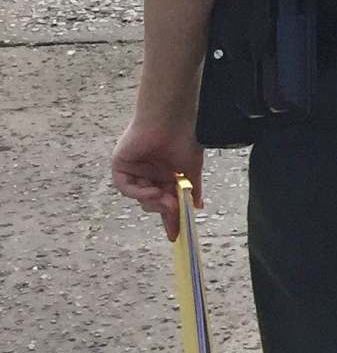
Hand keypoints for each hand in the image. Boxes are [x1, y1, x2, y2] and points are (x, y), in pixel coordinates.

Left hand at [113, 118, 202, 241]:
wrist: (171, 119)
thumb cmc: (185, 138)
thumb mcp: (192, 169)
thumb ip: (193, 190)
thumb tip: (198, 208)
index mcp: (164, 174)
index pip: (166, 199)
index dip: (171, 217)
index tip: (177, 234)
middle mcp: (148, 173)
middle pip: (152, 201)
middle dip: (164, 208)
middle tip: (174, 210)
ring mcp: (133, 169)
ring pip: (139, 195)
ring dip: (152, 201)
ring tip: (166, 200)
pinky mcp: (120, 165)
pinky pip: (125, 186)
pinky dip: (138, 192)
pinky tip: (152, 191)